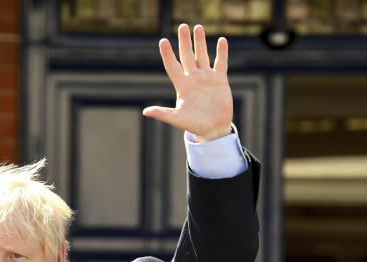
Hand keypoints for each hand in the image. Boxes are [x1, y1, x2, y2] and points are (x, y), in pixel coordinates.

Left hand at [142, 24, 232, 141]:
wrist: (213, 129)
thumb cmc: (194, 125)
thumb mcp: (177, 119)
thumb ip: (162, 113)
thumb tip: (145, 112)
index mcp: (182, 85)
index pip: (172, 65)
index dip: (168, 54)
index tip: (163, 41)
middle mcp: (193, 78)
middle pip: (187, 55)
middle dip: (185, 41)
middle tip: (183, 26)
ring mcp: (206, 77)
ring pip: (202, 55)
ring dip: (200, 42)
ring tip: (198, 27)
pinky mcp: (220, 80)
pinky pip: (221, 63)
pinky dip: (222, 52)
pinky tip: (222, 40)